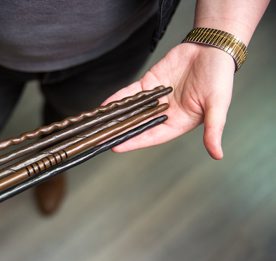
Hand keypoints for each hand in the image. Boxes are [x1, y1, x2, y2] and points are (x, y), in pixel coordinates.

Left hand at [104, 43, 234, 158]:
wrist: (212, 48)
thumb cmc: (219, 77)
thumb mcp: (218, 106)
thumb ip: (213, 130)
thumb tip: (217, 155)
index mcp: (179, 123)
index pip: (152, 136)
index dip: (134, 142)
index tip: (116, 147)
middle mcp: (165, 113)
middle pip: (138, 125)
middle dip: (119, 131)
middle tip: (100, 138)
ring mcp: (155, 99)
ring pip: (132, 110)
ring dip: (116, 117)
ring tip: (98, 125)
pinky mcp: (149, 84)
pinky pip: (131, 93)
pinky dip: (118, 99)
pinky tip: (105, 106)